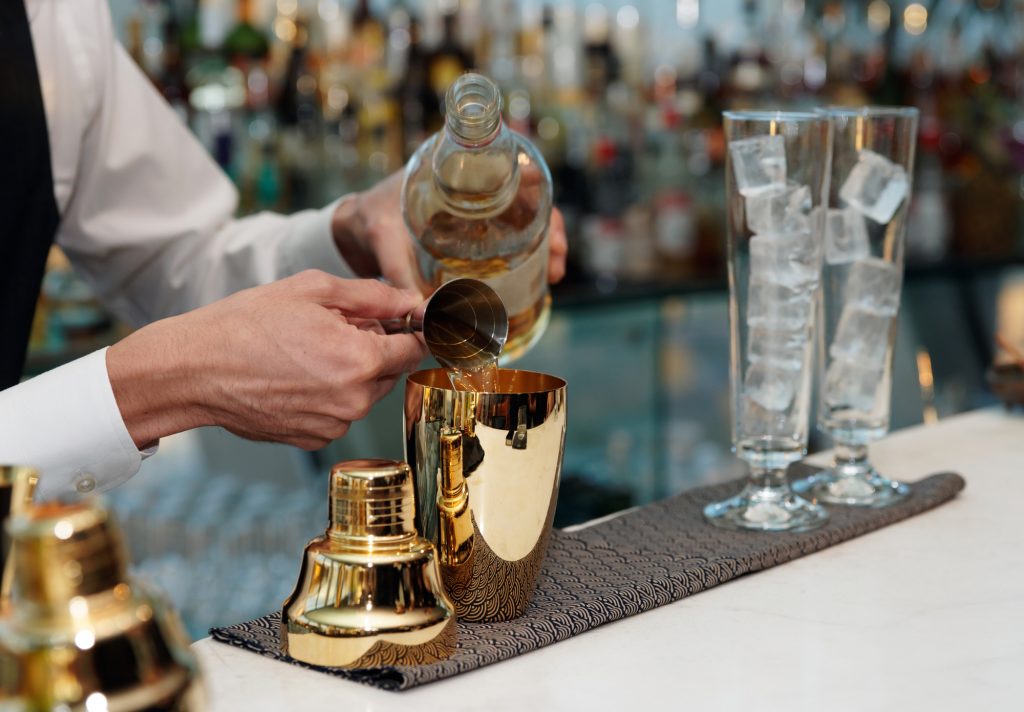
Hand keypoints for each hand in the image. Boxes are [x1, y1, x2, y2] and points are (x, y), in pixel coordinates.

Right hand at [106, 271, 426, 449]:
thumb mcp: (312, 290)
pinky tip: (296, 376)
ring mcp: (334, 424)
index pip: (415, 348)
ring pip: (365, 392)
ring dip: (351, 372)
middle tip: (333, 328)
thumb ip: (372, 296)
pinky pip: (340, 412)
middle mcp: (353, 399)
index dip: (410, 329)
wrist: (194, 370)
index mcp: (359, 360)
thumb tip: (410, 300)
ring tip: (307, 352)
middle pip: (390, 370)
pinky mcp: (314, 438)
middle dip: (373, 348)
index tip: (399, 320)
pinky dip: (329, 394)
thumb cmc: (246, 323)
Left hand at [332, 170, 567, 292]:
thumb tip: (426, 315)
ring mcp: (474, 216)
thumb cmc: (367, 220)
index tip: (550, 225)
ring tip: (554, 274)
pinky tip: (535, 281)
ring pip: (523, 224)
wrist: (350, 229)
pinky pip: (507, 244)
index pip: (510, 171)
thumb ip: (401, 275)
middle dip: (551, 229)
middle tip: (558, 261)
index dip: (538, 194)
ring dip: (543, 247)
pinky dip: (524, 261)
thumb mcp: (383, 240)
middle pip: (527, 201)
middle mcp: (472, 191)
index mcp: (454, 172)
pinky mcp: (470, 240)